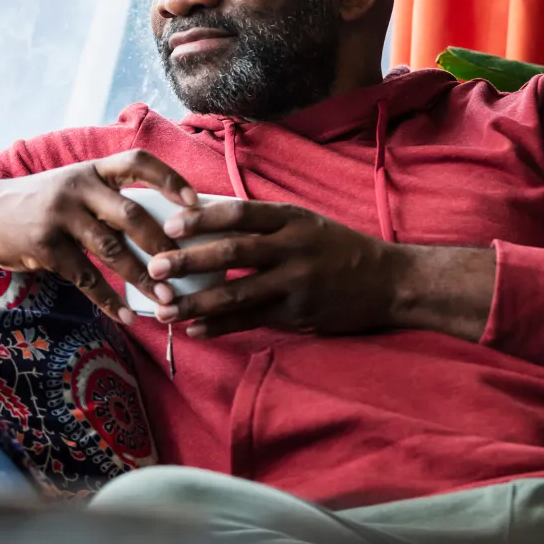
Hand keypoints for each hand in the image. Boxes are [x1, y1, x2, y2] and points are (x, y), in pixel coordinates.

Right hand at [0, 150, 196, 323]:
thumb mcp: (73, 187)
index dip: (170, 179)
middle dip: (163, 244)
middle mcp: (78, 188)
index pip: (138, 162)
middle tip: (188, 267)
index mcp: (92, 171)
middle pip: (131, 213)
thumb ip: (108, 199)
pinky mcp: (44, 247)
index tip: (196, 202)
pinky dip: (109, 300)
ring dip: (143, 278)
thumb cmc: (39, 204)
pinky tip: (127, 316)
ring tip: (167, 300)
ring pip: (112, 251)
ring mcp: (60, 217)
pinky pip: (85, 278)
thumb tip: (163, 227)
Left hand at [144, 200, 405, 337]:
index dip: (202, 218)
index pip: (240, 214)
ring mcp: (297, 283)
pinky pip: (253, 320)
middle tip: (154, 267)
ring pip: (238, 293)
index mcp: (292, 219)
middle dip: (189, 261)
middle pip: (232, 252)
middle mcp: (293, 248)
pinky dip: (222, 326)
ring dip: (197, 302)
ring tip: (164, 309)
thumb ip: (267, 224)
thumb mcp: (308, 224)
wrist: (389, 282)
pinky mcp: (299, 314)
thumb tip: (211, 220)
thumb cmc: (339, 249)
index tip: (171, 224)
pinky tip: (196, 330)